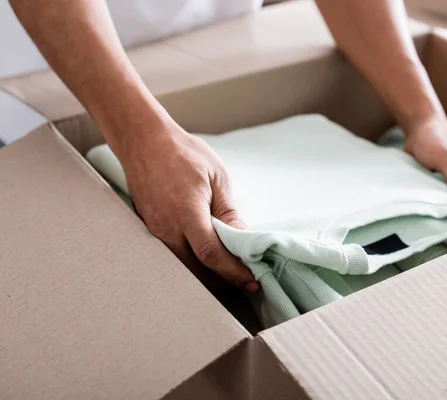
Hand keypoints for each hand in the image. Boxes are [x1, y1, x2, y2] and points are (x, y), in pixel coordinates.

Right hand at [119, 120, 258, 292]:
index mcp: (187, 212)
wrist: (144, 140)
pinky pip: (172, 255)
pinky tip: (206, 258)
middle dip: (222, 281)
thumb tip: (242, 239)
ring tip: (229, 272)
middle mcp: (166, 226)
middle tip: (245, 282)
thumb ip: (228, 212)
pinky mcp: (149, 229)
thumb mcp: (217, 177)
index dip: (232, 272)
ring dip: (206, 275)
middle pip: (195, 270)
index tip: (251, 280)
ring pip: (182, 267)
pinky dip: (191, 262)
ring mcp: (154, 230)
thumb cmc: (184, 153)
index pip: (211, 255)